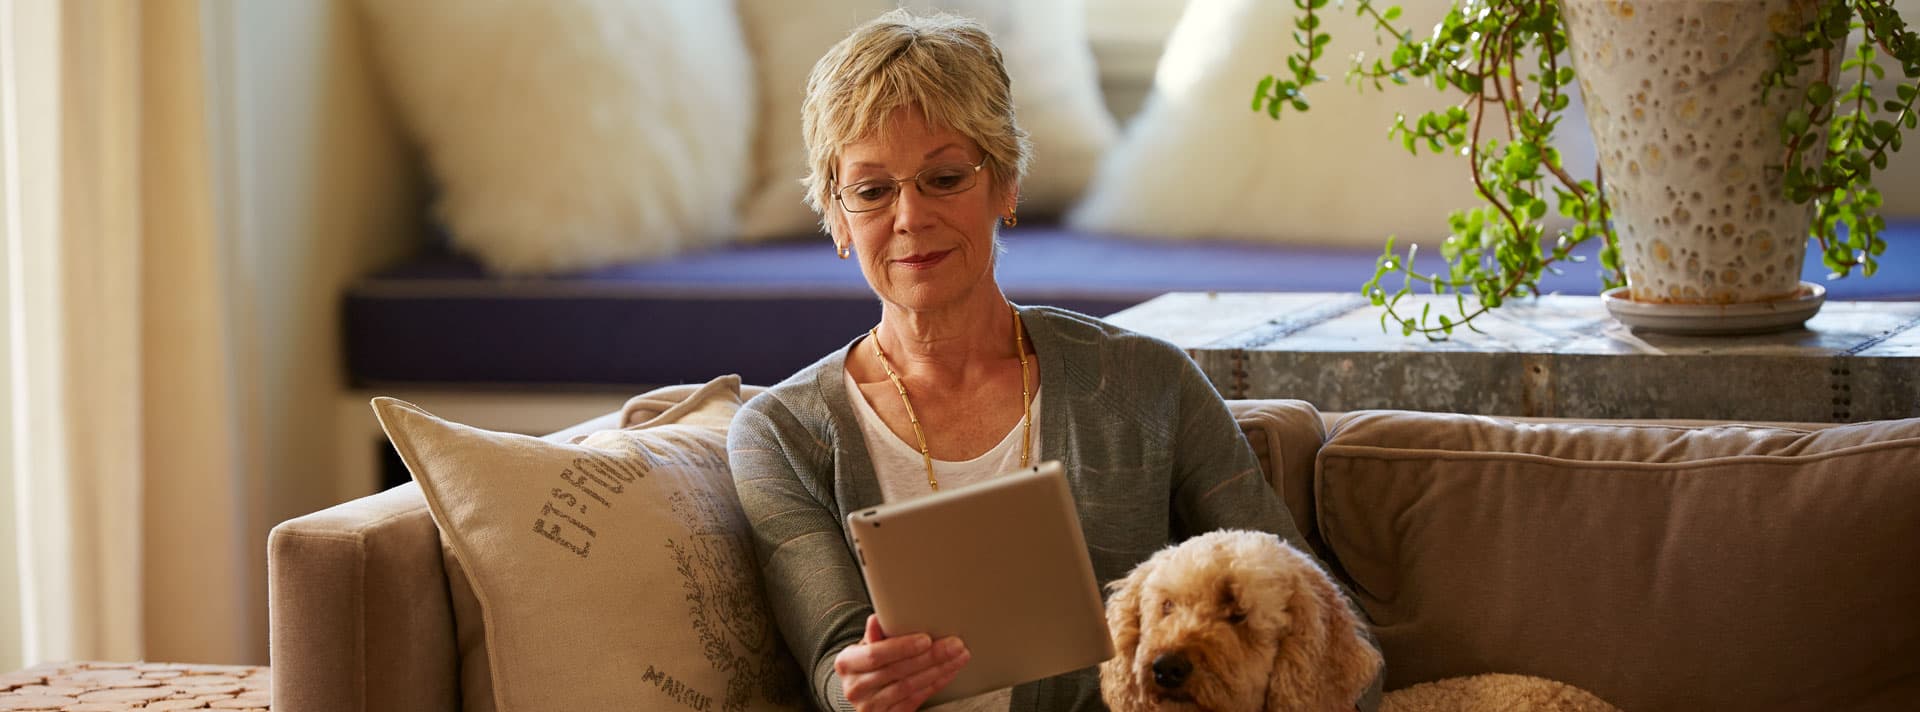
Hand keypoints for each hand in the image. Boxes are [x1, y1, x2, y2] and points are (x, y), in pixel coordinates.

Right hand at [834, 615, 970, 711]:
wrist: (860, 692)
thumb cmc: (866, 663)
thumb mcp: (864, 646)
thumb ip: (874, 635)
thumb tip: (877, 619)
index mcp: (847, 663)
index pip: (875, 654)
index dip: (902, 647)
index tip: (926, 639)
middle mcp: (855, 688)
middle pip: (897, 671)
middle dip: (930, 657)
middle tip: (955, 644)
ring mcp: (870, 706)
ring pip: (909, 687)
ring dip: (938, 670)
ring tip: (958, 656)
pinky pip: (915, 700)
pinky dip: (935, 685)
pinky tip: (948, 672)